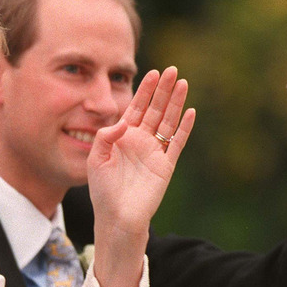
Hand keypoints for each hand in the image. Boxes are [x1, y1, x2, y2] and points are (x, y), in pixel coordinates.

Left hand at [87, 66, 195, 232]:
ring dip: (176, 103)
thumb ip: (105, 136)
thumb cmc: (103, 190)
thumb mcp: (96, 159)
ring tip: (183, 83)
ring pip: (168, 121)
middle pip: (155, 109)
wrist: (117, 217)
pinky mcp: (166, 165)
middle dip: (163, 90)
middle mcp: (141, 140)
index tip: (153, 73)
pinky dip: (184, 128)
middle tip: (173, 70)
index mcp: (123, 136)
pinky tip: (190, 112)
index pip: (137, 107)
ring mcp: (155, 152)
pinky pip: (177, 143)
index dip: (145, 90)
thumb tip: (124, 121)